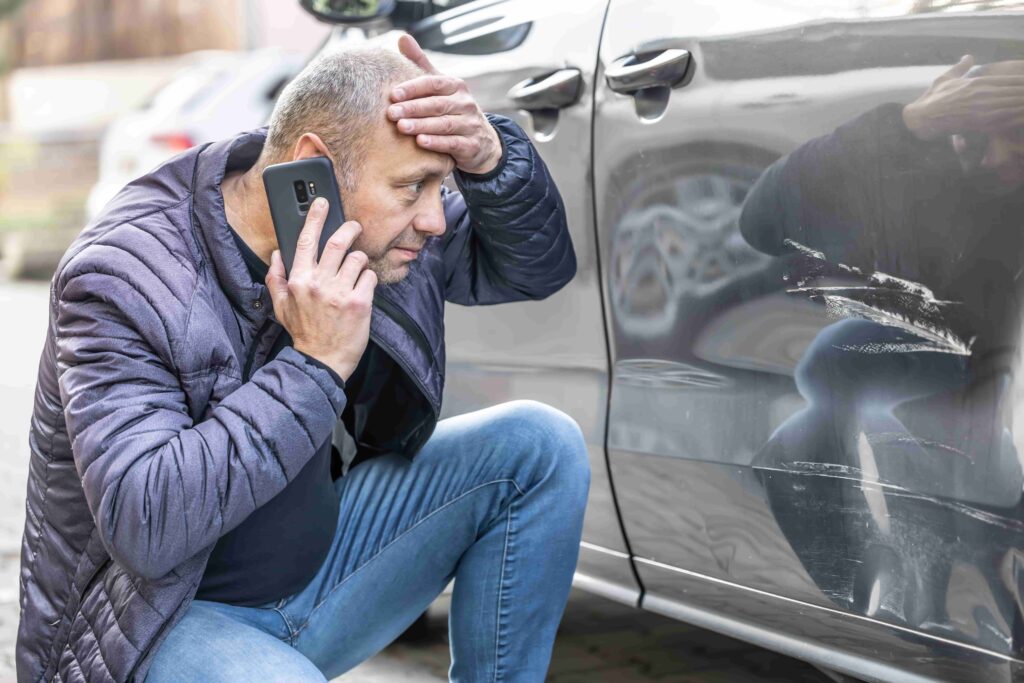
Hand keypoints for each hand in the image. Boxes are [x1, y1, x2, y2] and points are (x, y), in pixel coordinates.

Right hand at [265, 197, 376, 381]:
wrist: (322, 361)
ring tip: (356, 270)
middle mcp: (319, 283)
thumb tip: (277, 254)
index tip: (322, 203)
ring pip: (357, 258)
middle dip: (349, 229)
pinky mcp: (360, 303)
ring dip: (360, 259)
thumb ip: (276, 278)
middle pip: (337, 242)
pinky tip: (363, 289)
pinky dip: (369, 279)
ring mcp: (340, 292)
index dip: (315, 218)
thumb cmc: (304, 333)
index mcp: (299, 280)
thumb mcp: (281, 306)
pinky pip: (370, 277)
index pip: (305, 241)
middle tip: (354, 227)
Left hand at [387, 34, 502, 174]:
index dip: (413, 88)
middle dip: (413, 108)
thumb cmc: (452, 110)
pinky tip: (420, 142)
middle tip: (392, 113)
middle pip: (437, 104)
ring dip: (422, 125)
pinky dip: (437, 142)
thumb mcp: (440, 87)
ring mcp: (470, 124)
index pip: (434, 83)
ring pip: (444, 124)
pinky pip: (453, 143)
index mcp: (456, 86)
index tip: (393, 94)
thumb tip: (402, 37)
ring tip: (401, 127)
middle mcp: (465, 103)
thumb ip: (421, 63)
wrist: (482, 142)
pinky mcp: (471, 145)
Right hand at [902, 55, 1023, 140]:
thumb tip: (968, 56)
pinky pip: (1002, 119)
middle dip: (1023, 93)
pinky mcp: (978, 122)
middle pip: (1013, 92)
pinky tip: (1020, 117)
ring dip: (1021, 104)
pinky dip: (1013, 117)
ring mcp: (981, 107)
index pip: (1008, 80)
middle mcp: (982, 93)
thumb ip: (960, 68)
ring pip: (1011, 104)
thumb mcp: (945, 79)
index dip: (1022, 82)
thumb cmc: (931, 98)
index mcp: (977, 82)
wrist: (921, 117)